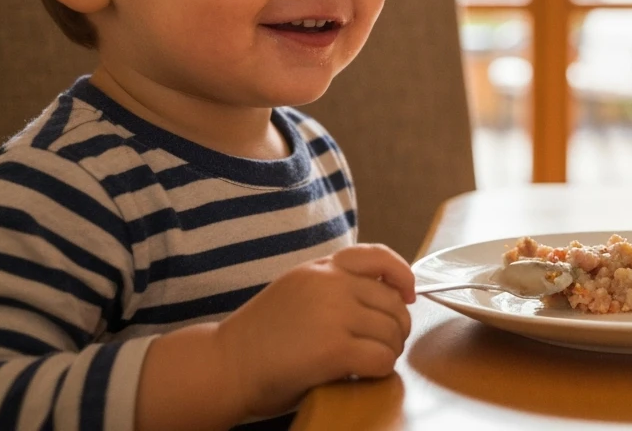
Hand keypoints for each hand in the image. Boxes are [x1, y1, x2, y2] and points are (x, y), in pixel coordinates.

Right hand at [213, 243, 415, 418]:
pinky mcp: (333, 348)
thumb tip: (384, 294)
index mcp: (321, 268)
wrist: (223, 365)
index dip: (402, 275)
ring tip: (371, 361)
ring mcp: (333, 314)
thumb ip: (333, 286)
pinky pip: (381, 358)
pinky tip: (363, 374)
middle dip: (397, 327)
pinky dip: (380, 370)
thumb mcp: (296, 291)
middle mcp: (330, 284)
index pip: (378, 256)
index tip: (408, 295)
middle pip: (393, 302)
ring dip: (389, 351)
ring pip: (392, 331)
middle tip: (384, 345)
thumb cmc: (259, 338)